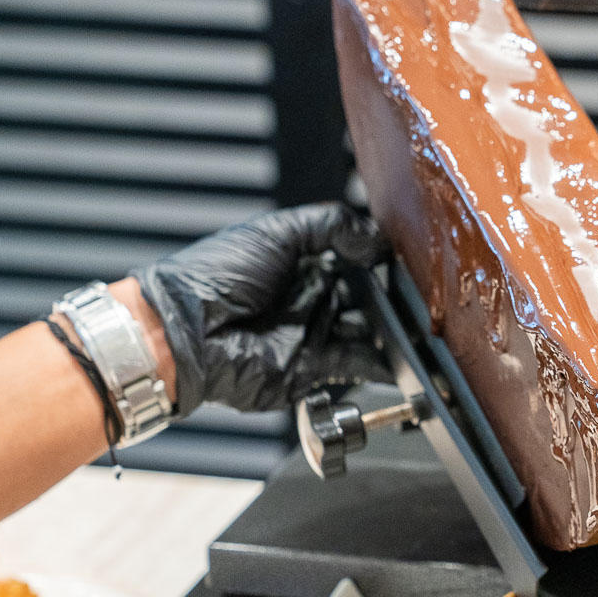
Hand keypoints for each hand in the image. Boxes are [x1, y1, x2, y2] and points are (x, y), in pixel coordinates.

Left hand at [134, 203, 389, 414]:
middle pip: (367, 297)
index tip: (401, 255)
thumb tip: (378, 238)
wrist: (186, 332)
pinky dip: (384, 364)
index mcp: (301, 263)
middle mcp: (311, 299)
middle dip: (390, 296)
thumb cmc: (215, 278)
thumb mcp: (276, 232)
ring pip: (368, 332)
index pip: (354, 258)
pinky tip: (402, 354)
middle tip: (409, 292)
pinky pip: (357, 367)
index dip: (377, 257)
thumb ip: (331, 225)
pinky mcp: (314, 370)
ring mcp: (314, 335)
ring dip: (391, 330)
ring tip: (410, 323)